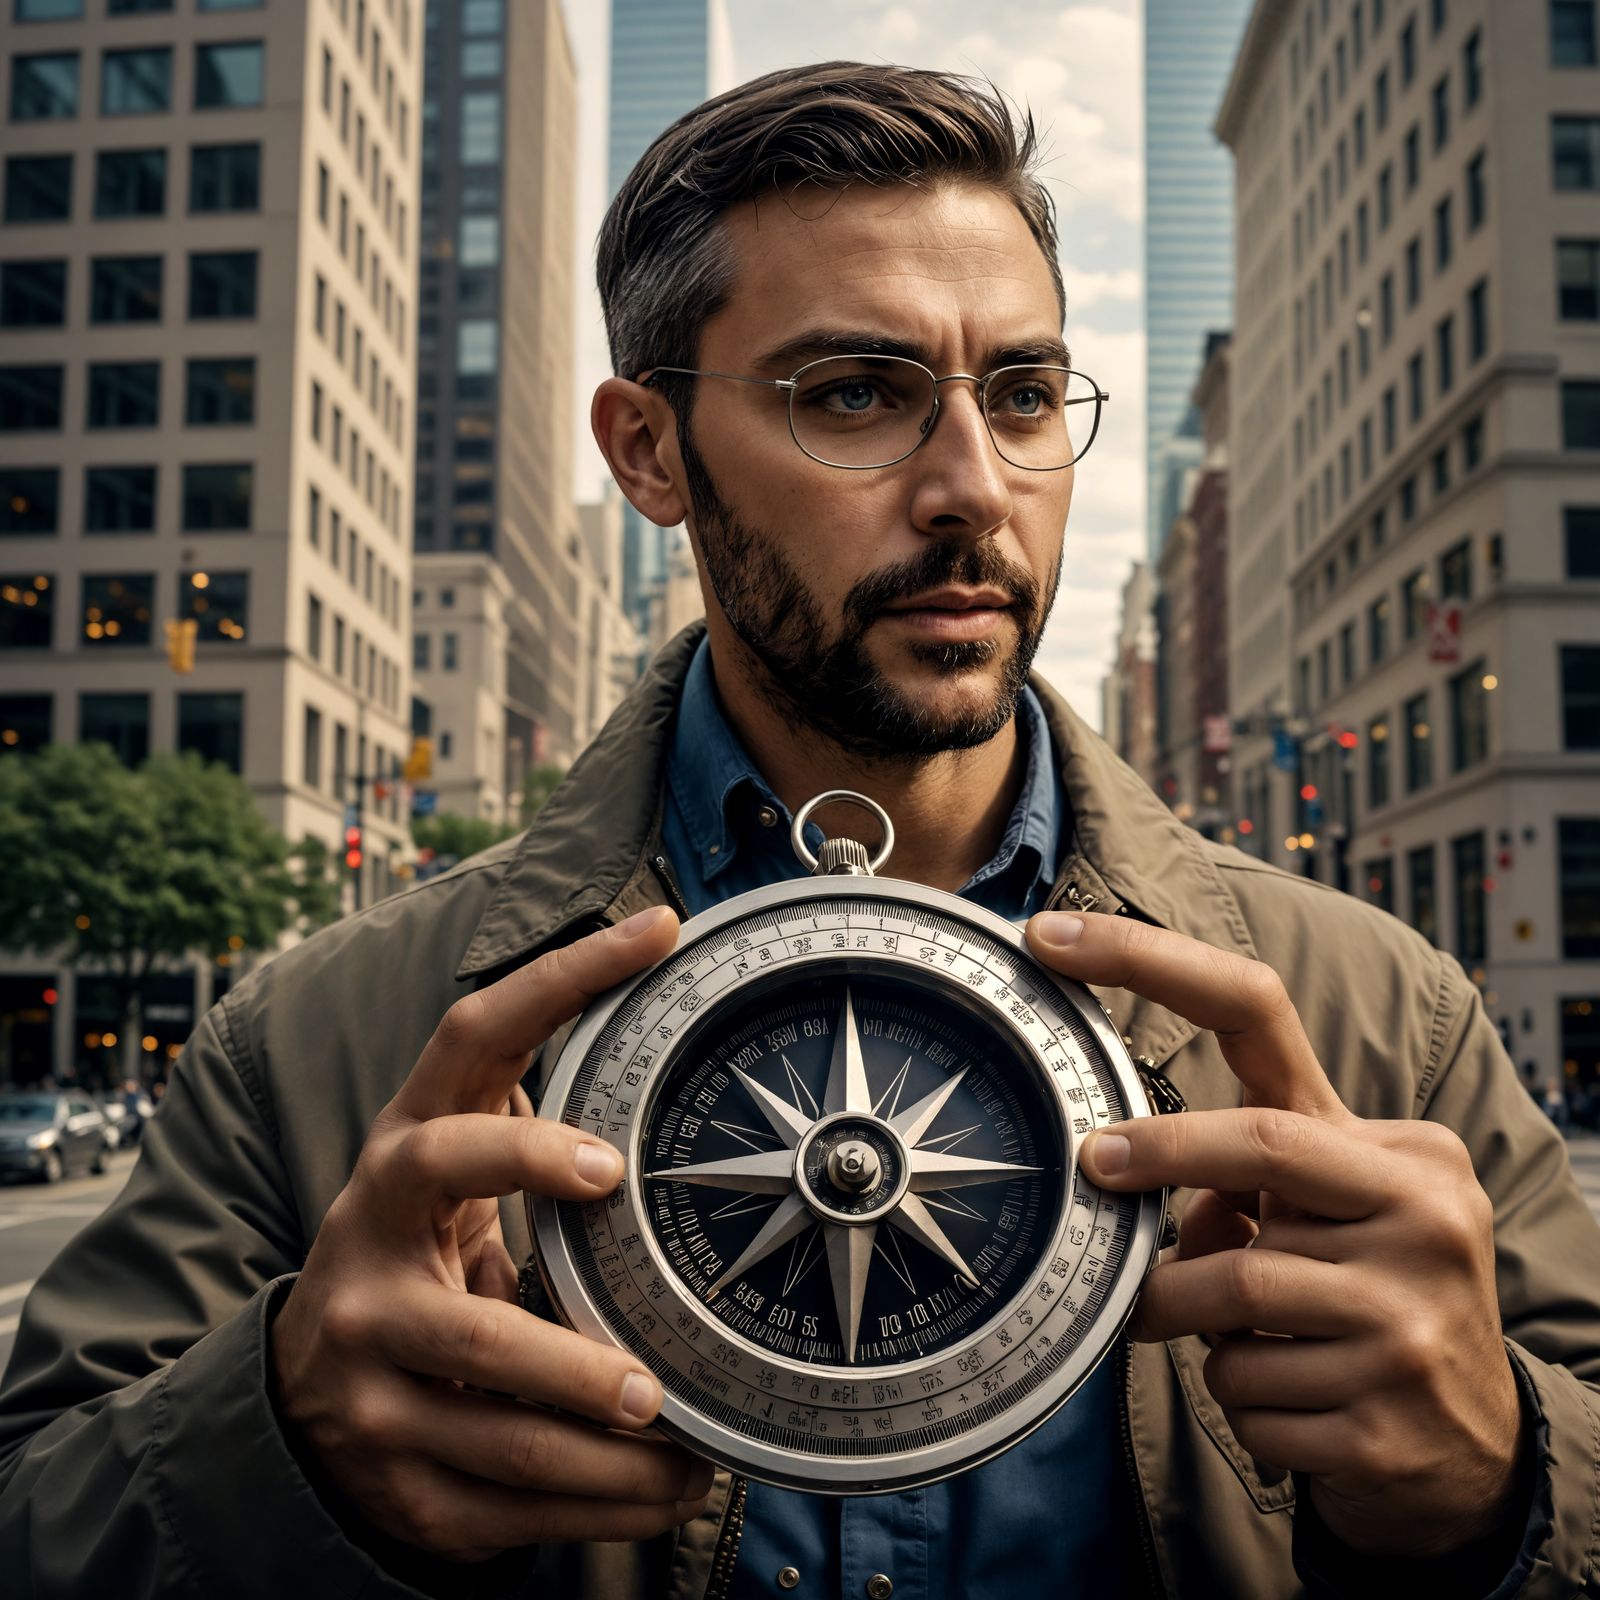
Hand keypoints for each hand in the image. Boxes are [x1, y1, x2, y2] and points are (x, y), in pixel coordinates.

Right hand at [270, 906, 715, 1562]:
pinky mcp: (389, 1464)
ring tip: (685, 1432)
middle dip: (544, 1212)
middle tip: (635, 1286)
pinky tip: (659, 1490)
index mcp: (400, 1153)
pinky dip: (595, 1504)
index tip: (652, 939)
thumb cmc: (412, 1262)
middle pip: (456, 1211)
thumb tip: (663, 1032)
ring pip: (495, 1402)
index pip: (474, 1036)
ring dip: (603, 1425)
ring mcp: (366, 1362)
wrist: (299, 1397)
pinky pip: (502, 1499)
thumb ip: (524, 1131)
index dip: (560, 978)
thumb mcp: (448, 1187)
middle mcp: (368, 1243)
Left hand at [1024, 910, 1524, 1559]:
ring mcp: (1413, 1314)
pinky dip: (1234, 1395)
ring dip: (1182, 1316)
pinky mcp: (1389, 1414)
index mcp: (1395, 1149)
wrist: (1473, 1447)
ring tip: (1207, 1330)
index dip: (1145, 961)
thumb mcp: (1327, 1220)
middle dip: (1160, 1156)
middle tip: (1096, 1169)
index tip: (1048, 936)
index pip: (1260, 1015)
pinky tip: (1282, 1397)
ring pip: (1231, 1291)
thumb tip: (1128, 1170)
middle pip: (1254, 1146)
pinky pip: (1248, 1391)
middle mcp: (1422, 1211)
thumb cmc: (1369, 1299)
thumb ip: (1243, 1177)